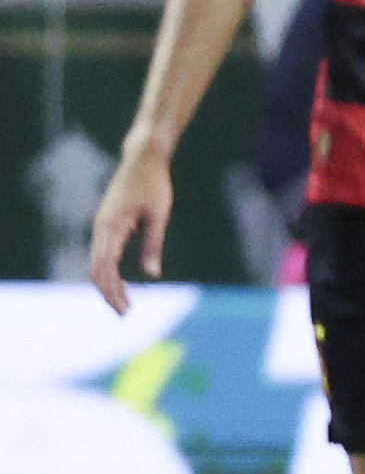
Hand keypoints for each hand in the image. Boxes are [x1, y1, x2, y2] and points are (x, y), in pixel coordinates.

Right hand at [86, 149, 172, 316]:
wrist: (143, 160)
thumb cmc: (154, 185)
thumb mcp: (158, 216)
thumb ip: (153, 245)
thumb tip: (153, 274)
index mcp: (111, 227)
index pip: (105, 268)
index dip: (112, 291)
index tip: (125, 309)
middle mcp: (101, 228)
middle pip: (97, 270)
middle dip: (108, 293)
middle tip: (125, 314)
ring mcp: (102, 226)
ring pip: (97, 263)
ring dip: (108, 284)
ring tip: (123, 303)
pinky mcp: (107, 224)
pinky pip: (102, 254)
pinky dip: (108, 272)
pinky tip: (120, 283)